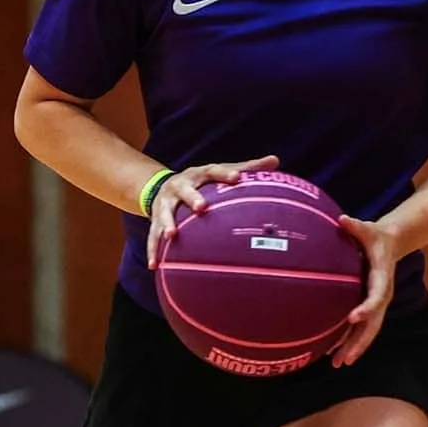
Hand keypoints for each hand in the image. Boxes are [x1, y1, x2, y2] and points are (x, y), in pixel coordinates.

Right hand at [145, 156, 280, 268]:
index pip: (213, 170)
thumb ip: (247, 168)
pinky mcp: (155, 220)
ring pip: (164, 213)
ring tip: (172, 235)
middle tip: (201, 207)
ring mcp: (165, 203)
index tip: (237, 178)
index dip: (225, 173)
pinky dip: (153, 250)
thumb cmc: (201, 182)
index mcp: (198, 174)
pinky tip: (155, 266)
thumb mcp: (219, 172)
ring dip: (167, 223)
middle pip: (185, 190)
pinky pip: (152, 236)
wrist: (161, 187)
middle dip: (192, 198)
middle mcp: (180, 186)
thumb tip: (275, 160)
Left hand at [330, 215, 401, 365]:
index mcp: (382, 278)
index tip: (354, 318)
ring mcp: (376, 304)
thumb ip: (356, 226)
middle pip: (373, 324)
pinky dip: (349, 342)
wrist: (390, 243)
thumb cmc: (375, 236)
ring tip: (337, 364)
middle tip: (345, 358)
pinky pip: (360, 328)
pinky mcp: (369, 307)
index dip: (367, 308)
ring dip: (353, 348)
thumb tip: (343, 219)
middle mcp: (382, 296)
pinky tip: (334, 355)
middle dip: (360, 342)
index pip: (377, 296)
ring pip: (367, 331)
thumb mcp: (368, 229)